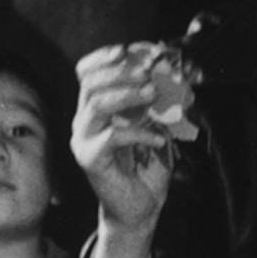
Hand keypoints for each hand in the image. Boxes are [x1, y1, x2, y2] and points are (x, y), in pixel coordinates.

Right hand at [70, 43, 189, 238]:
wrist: (141, 208)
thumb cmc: (146, 167)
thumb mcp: (157, 126)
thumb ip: (160, 102)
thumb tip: (173, 74)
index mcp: (94, 108)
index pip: (85, 72)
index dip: (103, 57)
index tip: (128, 50)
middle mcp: (83, 122)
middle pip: (90, 83)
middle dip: (121, 72)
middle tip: (148, 72)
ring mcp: (83, 141)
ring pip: (96, 105)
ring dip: (127, 94)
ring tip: (154, 94)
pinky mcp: (90, 160)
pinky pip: (112, 137)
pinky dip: (139, 132)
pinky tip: (158, 137)